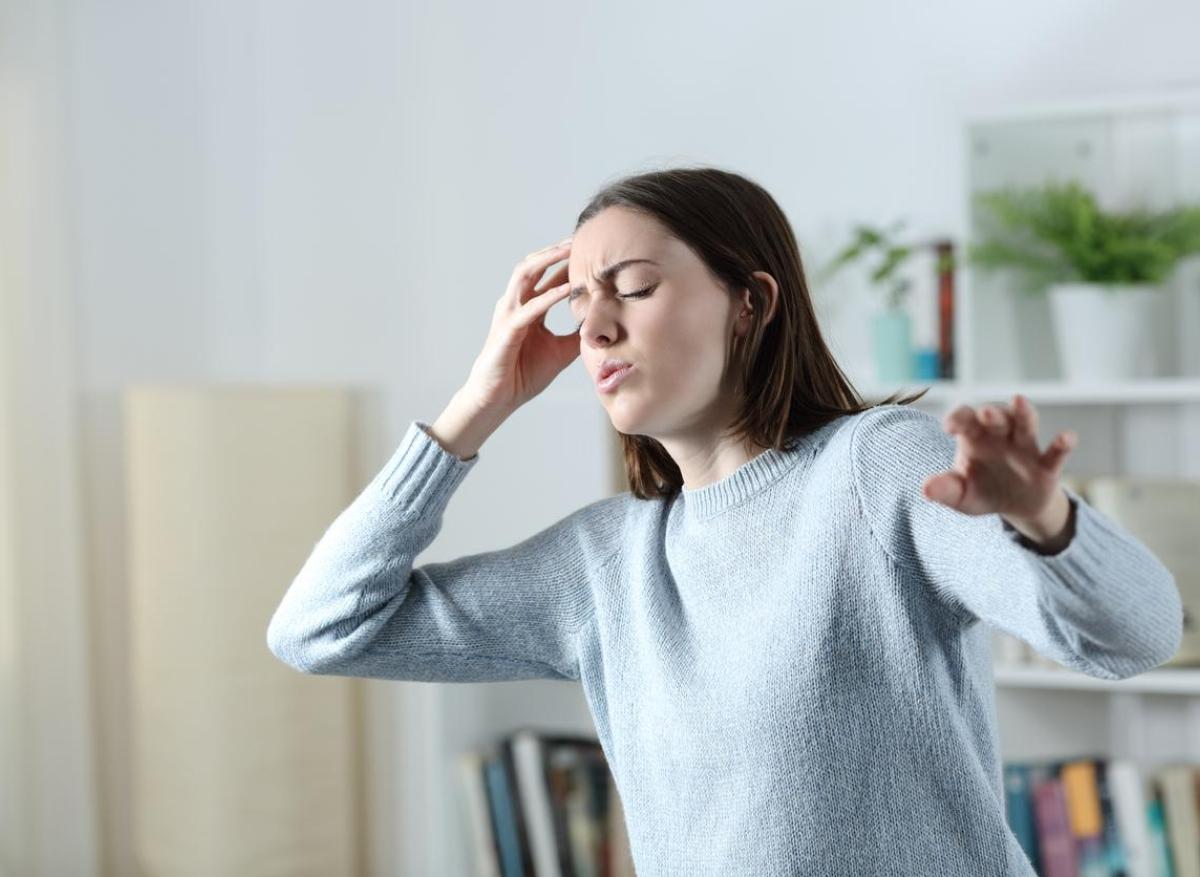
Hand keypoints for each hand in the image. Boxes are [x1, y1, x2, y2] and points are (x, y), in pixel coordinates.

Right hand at [460, 236, 579, 413]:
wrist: (498, 399)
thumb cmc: (522, 375)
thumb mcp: (561, 352)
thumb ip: (577, 336)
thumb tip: (603, 327)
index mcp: (528, 308)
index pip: (546, 277)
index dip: (566, 263)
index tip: (591, 251)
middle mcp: (516, 305)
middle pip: (533, 266)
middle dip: (555, 251)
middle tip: (580, 238)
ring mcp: (508, 315)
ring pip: (524, 275)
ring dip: (547, 261)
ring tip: (570, 250)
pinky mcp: (506, 331)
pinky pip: (529, 308)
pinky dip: (548, 296)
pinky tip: (567, 289)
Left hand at [922, 395, 1076, 521]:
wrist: (1016, 507)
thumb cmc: (983, 492)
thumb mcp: (961, 495)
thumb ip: (945, 490)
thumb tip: (925, 489)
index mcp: (974, 437)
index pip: (964, 418)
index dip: (957, 418)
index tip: (949, 427)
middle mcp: (1000, 436)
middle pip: (996, 417)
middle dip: (991, 414)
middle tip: (986, 414)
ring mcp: (1025, 448)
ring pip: (1026, 424)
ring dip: (1023, 413)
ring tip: (1020, 401)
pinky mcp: (1046, 467)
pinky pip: (1056, 453)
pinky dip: (1062, 445)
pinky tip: (1067, 437)